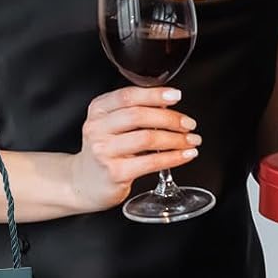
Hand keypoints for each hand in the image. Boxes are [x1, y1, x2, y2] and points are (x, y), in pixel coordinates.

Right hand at [68, 86, 201, 212]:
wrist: (85, 182)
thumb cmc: (105, 150)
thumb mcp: (111, 124)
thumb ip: (135, 110)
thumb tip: (167, 102)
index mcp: (98, 110)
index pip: (127, 96)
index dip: (154, 94)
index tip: (176, 96)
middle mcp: (97, 128)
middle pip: (139, 116)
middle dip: (170, 118)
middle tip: (189, 124)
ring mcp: (104, 151)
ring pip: (147, 138)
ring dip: (176, 139)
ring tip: (192, 140)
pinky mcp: (115, 172)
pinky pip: (151, 162)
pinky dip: (173, 157)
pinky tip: (185, 155)